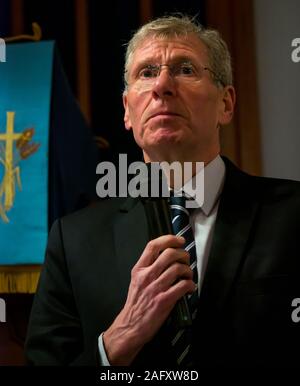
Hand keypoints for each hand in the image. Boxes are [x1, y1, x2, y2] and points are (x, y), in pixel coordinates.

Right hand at [103, 234, 194, 364]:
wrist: (131, 326)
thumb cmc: (136, 303)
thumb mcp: (136, 280)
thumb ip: (148, 267)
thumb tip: (168, 256)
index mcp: (139, 269)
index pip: (153, 246)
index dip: (169, 239)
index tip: (179, 240)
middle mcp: (146, 276)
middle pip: (169, 254)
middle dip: (183, 254)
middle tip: (186, 259)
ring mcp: (155, 288)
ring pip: (178, 269)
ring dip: (188, 270)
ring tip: (188, 275)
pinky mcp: (164, 300)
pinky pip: (183, 286)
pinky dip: (190, 285)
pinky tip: (190, 287)